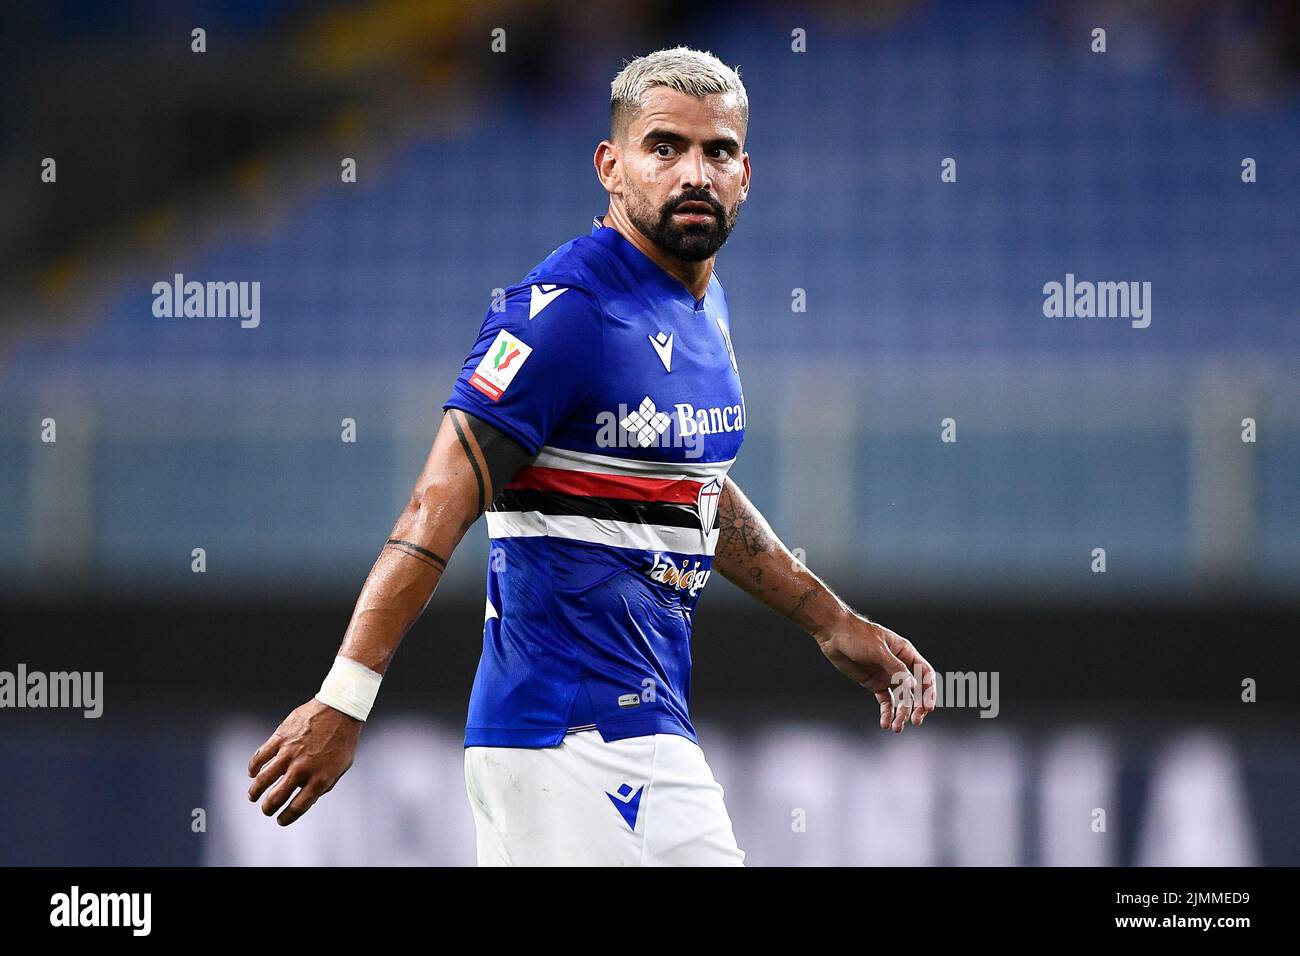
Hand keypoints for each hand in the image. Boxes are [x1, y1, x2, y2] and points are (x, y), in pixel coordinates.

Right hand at [247, 699, 361, 824]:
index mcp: (320, 779)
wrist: (340, 709)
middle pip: (276, 797)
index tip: (280, 819)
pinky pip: (260, 756)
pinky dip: (253, 767)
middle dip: (268, 808)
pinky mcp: (280, 738)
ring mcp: (289, 753)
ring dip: (255, 791)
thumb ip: (324, 785)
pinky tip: (252, 773)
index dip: (286, 817)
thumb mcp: (341, 767)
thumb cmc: (343, 739)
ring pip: (263, 780)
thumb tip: (308, 799)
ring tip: (253, 796)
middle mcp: (302, 769)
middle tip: (266, 809)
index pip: (297, 807)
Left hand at [814, 613, 936, 732]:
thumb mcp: (878, 650)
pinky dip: (886, 713)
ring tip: (897, 728)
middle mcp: (899, 666)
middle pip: (916, 690)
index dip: (929, 691)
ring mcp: (887, 676)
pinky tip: (885, 724)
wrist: (833, 634)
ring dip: (902, 714)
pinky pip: (885, 701)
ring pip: (901, 699)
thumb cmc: (857, 635)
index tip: (928, 708)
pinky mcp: (874, 683)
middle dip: (918, 706)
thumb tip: (913, 686)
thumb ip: (895, 668)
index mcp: (905, 653)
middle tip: (916, 721)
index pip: (924, 674)